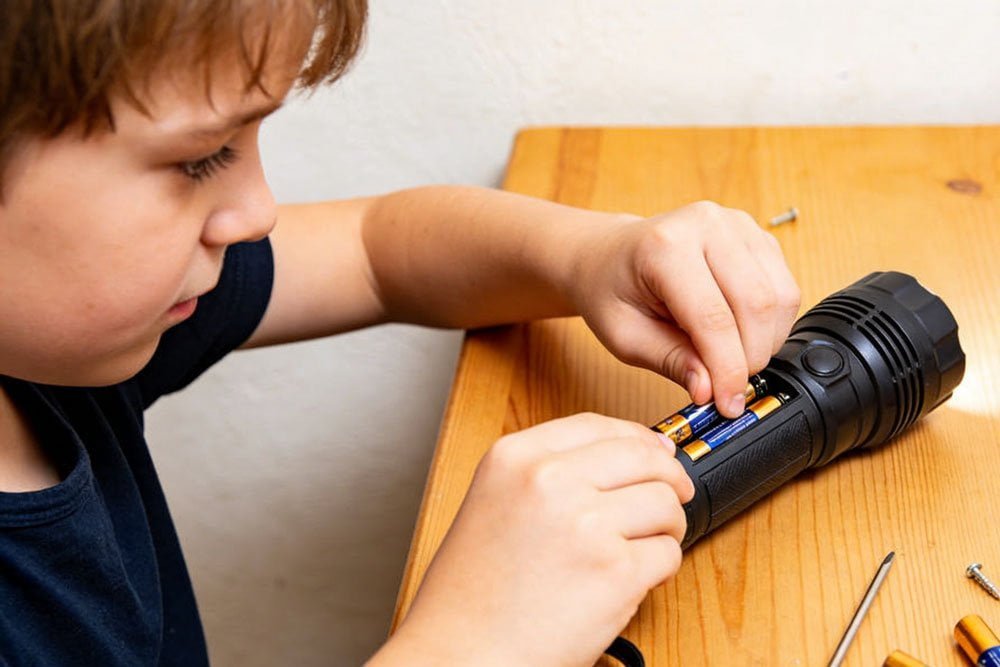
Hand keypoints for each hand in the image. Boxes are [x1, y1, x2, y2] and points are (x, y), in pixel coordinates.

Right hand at [371, 413, 693, 666]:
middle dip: (666, 480)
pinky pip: (668, 553)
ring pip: (664, 503)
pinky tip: (627, 581)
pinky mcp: (615, 570)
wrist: (461, 655)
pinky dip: (659, 569)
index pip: (599, 425)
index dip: (638, 438)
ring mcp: (584, 522)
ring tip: (637, 549)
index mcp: (513, 457)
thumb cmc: (472, 593)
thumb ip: (551, 471)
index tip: (654, 452)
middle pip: (644, 457)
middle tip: (667, 502)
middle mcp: (548, 480)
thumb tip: (638, 451)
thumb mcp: (494, 501)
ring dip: (665, 527)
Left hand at [570, 201, 799, 417]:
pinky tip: (741, 335)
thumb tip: (710, 390)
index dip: (727, 370)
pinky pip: (785, 289)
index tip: (728, 404)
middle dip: (750, 359)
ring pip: (779, 298)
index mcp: (665, 246)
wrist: (608, 254)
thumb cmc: (611, 289)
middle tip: (728, 386)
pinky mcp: (758, 236)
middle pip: (756, 305)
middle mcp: (707, 225)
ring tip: (731, 359)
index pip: (713, 318)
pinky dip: (772, 324)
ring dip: (765, 343)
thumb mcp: (624, 335)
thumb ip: (670, 360)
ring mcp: (737, 225)